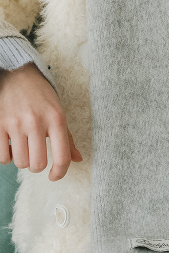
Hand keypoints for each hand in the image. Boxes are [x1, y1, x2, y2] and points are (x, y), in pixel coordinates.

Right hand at [0, 63, 81, 180]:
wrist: (19, 76)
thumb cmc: (42, 97)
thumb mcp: (59, 114)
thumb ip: (68, 139)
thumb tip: (77, 159)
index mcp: (56, 119)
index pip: (62, 156)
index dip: (60, 172)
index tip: (55, 176)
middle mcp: (37, 122)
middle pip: (37, 164)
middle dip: (38, 166)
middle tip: (37, 157)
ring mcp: (16, 123)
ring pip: (20, 162)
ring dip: (23, 160)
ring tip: (25, 148)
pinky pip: (3, 156)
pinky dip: (8, 157)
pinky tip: (12, 147)